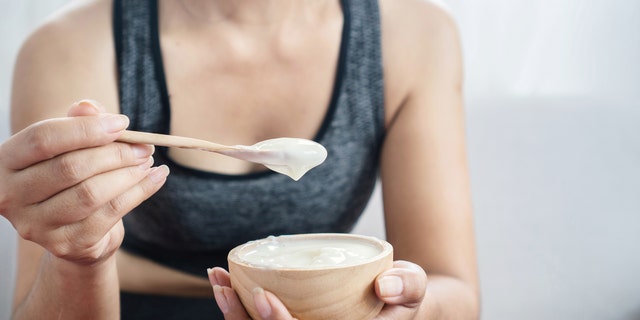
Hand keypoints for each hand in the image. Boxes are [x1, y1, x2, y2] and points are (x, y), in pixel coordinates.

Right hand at [0, 100, 168, 264]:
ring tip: (148, 161)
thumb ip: (78, 123)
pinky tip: (156, 178)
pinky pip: (110, 214)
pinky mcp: (65, 244)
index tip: (123, 123)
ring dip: (128, 174)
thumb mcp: (70, 146)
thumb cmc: (69, 177)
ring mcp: (36, 225)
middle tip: (145, 146)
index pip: (43, 139)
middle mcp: (11, 196)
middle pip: (70, 167)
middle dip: (115, 153)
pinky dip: (140, 192)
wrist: (73, 231)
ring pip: (91, 193)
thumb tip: (90, 107)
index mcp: (4, 162)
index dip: (86, 129)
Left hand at [207, 260, 426, 319]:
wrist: (395, 303)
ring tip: (217, 280)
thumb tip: (384, 285)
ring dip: (233, 314)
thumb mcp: (414, 287)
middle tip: (222, 282)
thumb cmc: (402, 296)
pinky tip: (226, 286)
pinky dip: (240, 309)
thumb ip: (408, 285)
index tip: (263, 295)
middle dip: (240, 319)